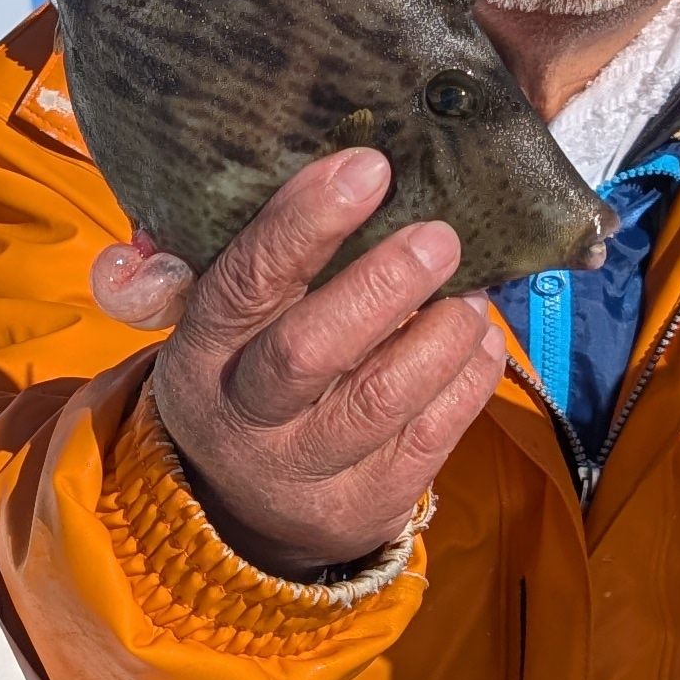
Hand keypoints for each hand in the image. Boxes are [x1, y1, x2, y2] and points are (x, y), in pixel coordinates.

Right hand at [97, 147, 502, 573]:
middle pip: (309, 351)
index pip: (243, 284)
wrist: (245, 510)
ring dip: (439, 334)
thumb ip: (207, 259)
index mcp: (201, 356)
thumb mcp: (210, 326)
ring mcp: (307, 470)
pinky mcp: (367, 504)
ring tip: (471, 291)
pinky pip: (430, 439)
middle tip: (439, 236)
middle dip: (380, 284)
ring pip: (380, 398)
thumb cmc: (242, 375)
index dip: (303, 224)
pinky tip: (479, 338)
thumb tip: (224, 193)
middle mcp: (244, 419)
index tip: (368, 169)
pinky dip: (466, 380)